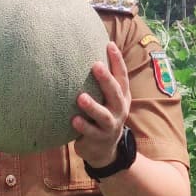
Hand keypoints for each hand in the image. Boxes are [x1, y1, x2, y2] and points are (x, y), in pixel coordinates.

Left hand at [72, 42, 131, 170]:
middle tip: (95, 65)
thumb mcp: (107, 99)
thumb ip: (102, 82)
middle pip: (115, 92)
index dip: (117, 60)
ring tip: (80, 97)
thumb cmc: (102, 115)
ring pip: (104, 115)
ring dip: (92, 106)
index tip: (109, 44)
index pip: (122, 75)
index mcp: (122, 96)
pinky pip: (91, 132)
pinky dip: (83, 126)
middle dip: (106, 79)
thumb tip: (85, 51)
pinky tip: (73, 120)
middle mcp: (119, 109)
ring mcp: (111, 125)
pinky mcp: (100, 138)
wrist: (105, 150)